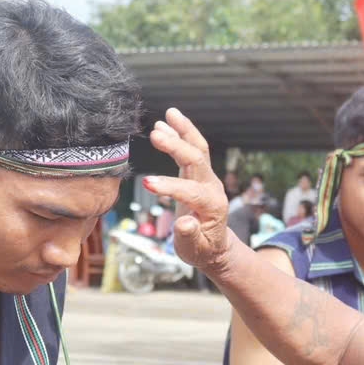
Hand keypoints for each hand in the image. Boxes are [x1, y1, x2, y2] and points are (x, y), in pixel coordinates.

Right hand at [145, 109, 234, 274]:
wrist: (214, 246)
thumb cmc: (202, 249)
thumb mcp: (194, 250)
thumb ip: (188, 237)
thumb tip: (184, 223)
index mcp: (212, 206)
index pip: (191, 191)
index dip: (170, 187)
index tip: (148, 184)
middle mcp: (212, 187)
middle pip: (197, 160)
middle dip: (176, 147)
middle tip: (155, 134)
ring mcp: (206, 178)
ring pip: (198, 148)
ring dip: (183, 130)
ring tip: (168, 114)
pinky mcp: (198, 174)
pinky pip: (192, 149)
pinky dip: (181, 133)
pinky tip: (166, 121)